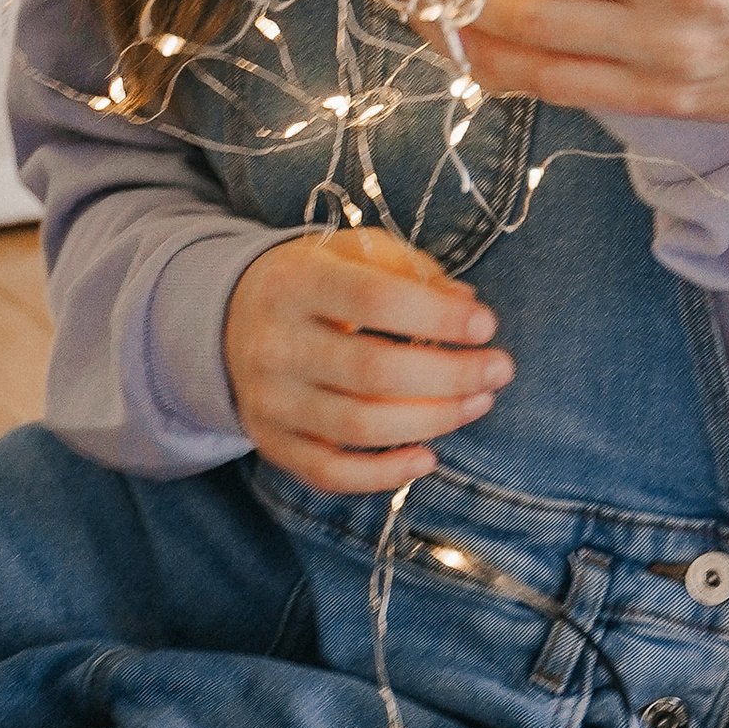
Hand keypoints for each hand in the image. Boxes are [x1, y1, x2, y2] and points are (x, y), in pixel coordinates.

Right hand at [222, 223, 512, 492]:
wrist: (228, 320)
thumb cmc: (313, 282)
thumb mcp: (351, 252)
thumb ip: (408, 269)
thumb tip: (466, 301)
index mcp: (295, 283)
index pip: (374, 298)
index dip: (437, 315)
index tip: (486, 323)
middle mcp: (275, 344)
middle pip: (373, 370)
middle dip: (450, 375)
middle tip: (500, 368)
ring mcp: (271, 400)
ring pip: (360, 426)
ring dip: (433, 421)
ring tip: (478, 402)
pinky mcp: (273, 444)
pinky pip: (332, 474)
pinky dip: (385, 475)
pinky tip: (428, 457)